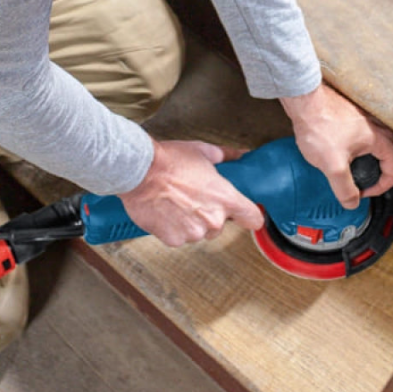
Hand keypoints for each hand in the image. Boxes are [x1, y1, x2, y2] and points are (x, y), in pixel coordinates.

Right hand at [117, 139, 263, 246]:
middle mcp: (214, 219)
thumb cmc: (170, 160)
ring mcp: (194, 232)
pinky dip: (173, 229)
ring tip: (176, 203)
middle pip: (220, 225)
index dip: (249, 216)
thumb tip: (241, 153)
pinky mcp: (175, 240)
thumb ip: (227, 155)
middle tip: (193, 198)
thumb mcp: (203, 152)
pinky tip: (165, 212)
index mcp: (226, 198)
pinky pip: (179, 238)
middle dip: (209, 215)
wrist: (139, 170)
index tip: (244, 216)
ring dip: (190, 223)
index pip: (253, 219)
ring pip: (198, 232)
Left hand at [280, 84, 392, 208]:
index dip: (381, 188)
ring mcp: (366, 120)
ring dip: (372, 160)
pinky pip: (365, 137)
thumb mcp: (332, 166)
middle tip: (365, 181)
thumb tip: (351, 202)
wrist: (304, 102)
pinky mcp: (353, 117)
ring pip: (380, 145)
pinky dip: (360, 149)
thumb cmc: (320, 126)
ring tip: (353, 169)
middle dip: (382, 173)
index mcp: (380, 140)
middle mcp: (378, 127)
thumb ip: (344, 188)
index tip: (362, 192)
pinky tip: (342, 152)